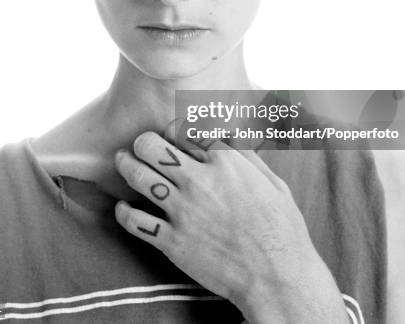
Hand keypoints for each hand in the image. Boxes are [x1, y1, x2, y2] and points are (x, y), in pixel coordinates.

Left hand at [113, 126, 348, 322]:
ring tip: (123, 160)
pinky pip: (136, 221)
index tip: (170, 133)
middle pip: (152, 146)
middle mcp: (199, 179)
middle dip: (142, 142)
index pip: (185, 130)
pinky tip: (123, 208)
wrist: (277, 276)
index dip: (173, 129)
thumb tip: (233, 138)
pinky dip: (124, 213)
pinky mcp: (173, 240)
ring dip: (126, 165)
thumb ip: (249, 157)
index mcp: (225, 162)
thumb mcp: (273, 182)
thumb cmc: (282, 229)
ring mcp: (183, 210)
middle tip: (140, 145)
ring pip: (139, 176)